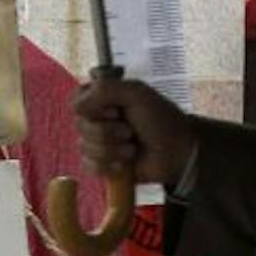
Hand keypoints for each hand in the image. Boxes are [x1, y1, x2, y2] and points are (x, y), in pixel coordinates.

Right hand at [72, 77, 194, 186]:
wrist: (177, 152)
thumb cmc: (160, 118)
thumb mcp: (136, 93)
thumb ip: (104, 89)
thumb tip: (78, 107)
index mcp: (102, 99)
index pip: (77, 102)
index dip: (94, 108)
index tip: (116, 110)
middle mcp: (97, 119)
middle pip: (80, 127)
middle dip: (108, 132)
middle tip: (130, 131)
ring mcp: (98, 143)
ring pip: (85, 148)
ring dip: (112, 150)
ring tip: (133, 148)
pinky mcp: (102, 165)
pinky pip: (90, 166)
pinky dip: (109, 166)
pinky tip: (125, 165)